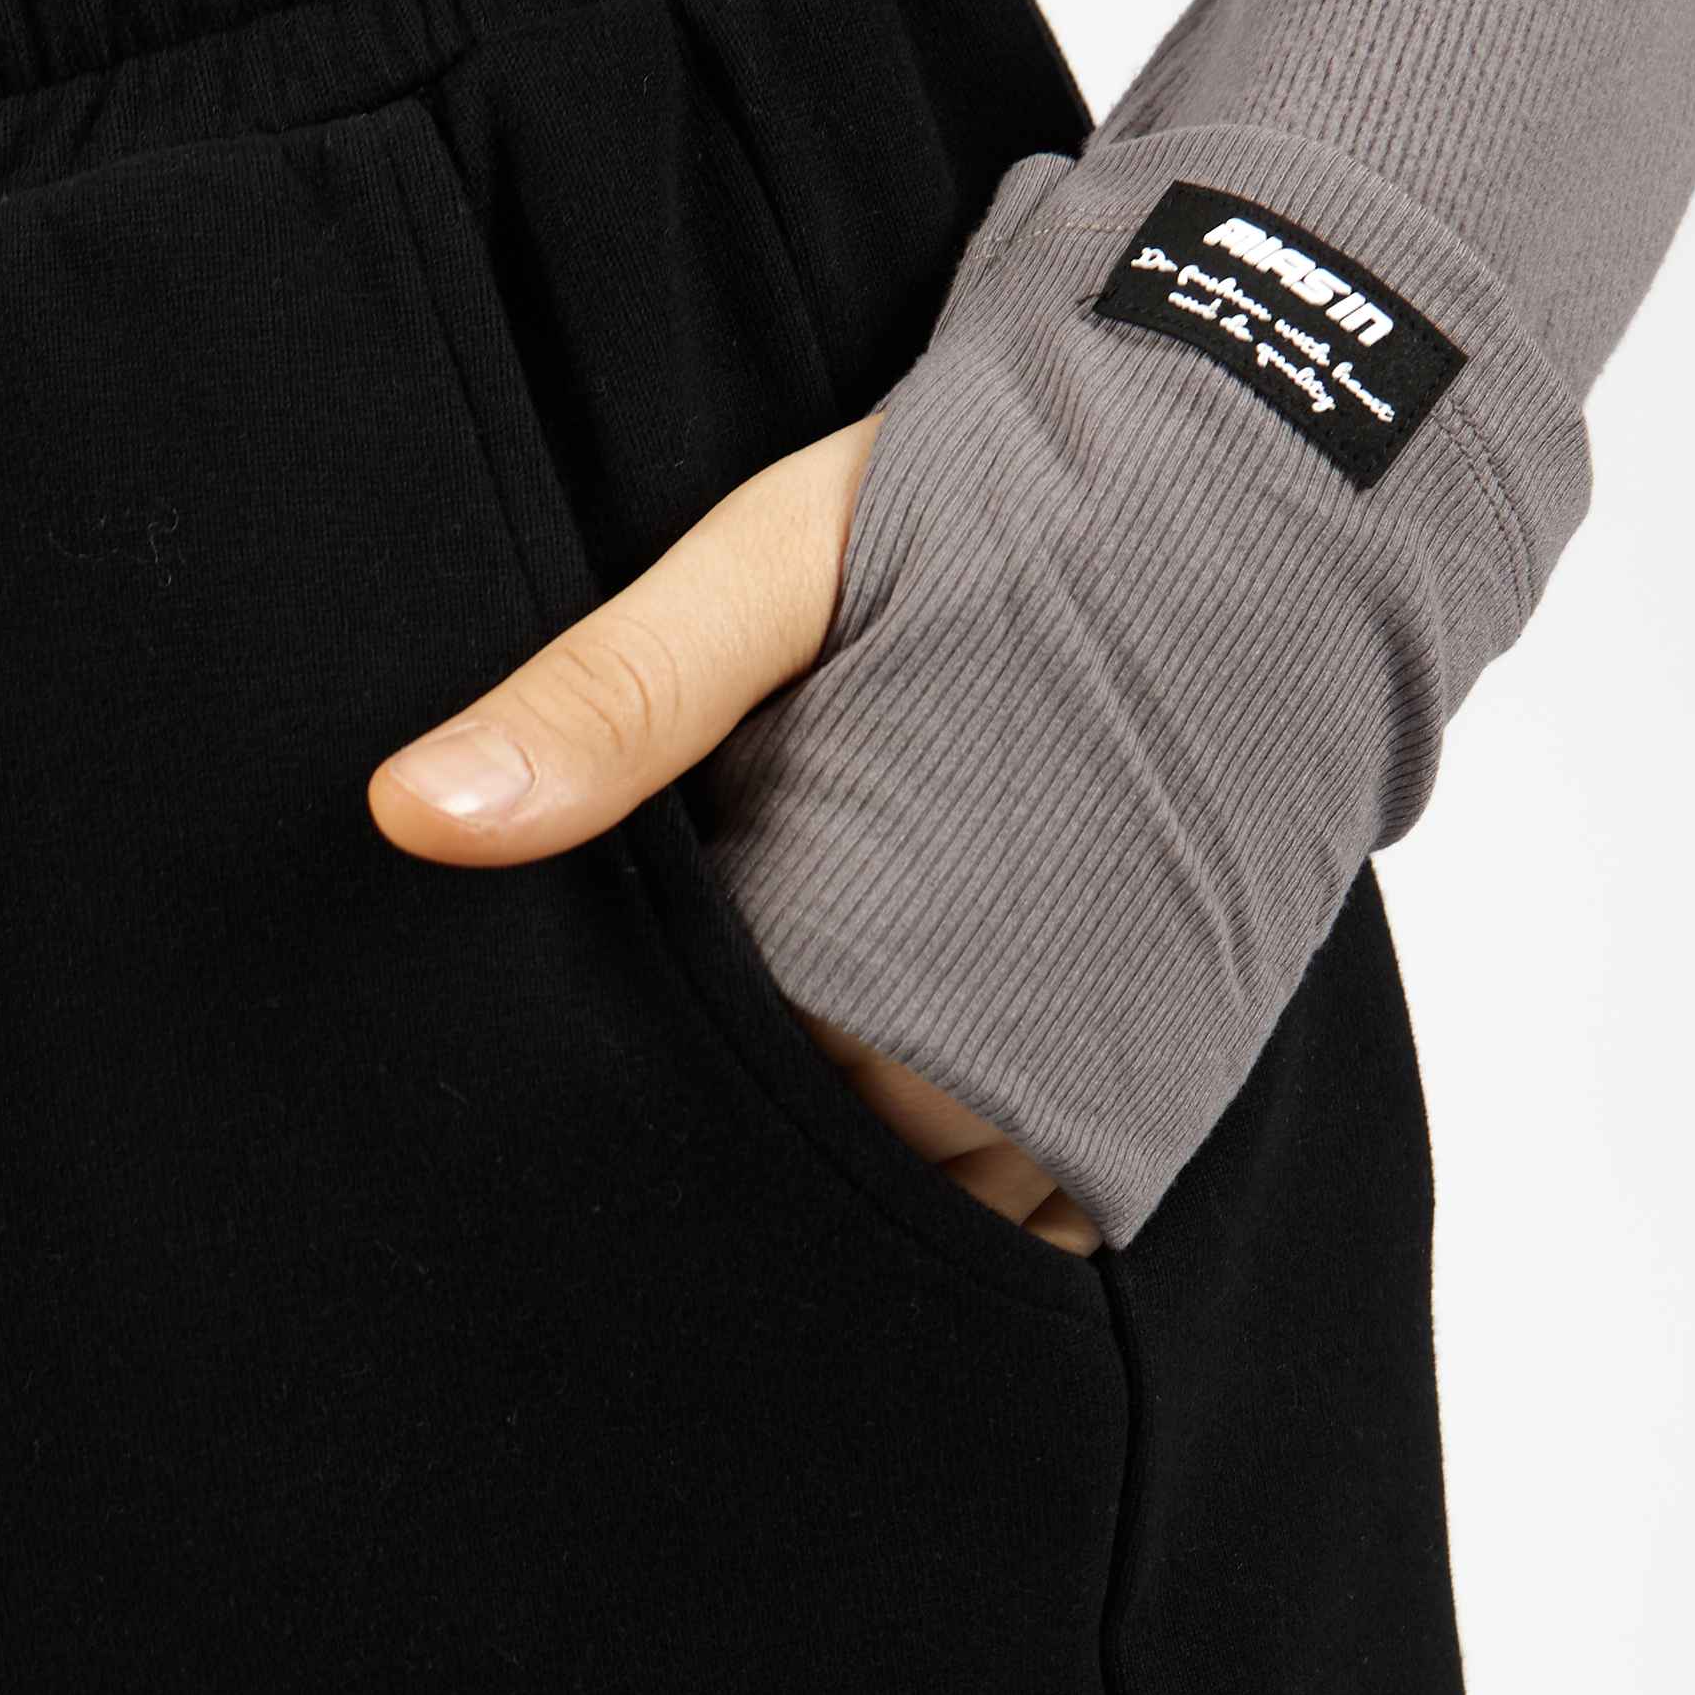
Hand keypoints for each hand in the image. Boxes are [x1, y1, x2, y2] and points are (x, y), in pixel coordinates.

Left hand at [366, 415, 1101, 1258]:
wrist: (1288, 483)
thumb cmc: (1011, 507)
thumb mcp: (775, 566)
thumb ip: (612, 702)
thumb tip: (406, 816)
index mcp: (847, 942)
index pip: (689, 1087)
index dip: (632, 1052)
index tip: (606, 995)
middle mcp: (974, 1056)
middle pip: (799, 1152)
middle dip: (745, 1100)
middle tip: (712, 994)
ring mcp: (1086, 1086)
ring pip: (915, 1193)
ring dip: (865, 1139)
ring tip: (843, 1009)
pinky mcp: (1172, 1084)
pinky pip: (1037, 1211)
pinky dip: (979, 1174)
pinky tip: (940, 1065)